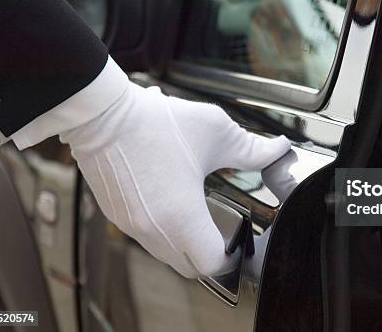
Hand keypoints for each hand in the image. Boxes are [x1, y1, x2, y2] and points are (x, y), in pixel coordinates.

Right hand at [60, 83, 290, 277]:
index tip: (239, 242)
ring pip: (165, 255)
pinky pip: (146, 238)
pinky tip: (171, 202)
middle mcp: (153, 230)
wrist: (102, 114)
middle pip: (189, 267)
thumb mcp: (216, 133)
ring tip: (199, 216)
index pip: (212, 264)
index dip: (231, 257)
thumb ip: (253, 149)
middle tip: (223, 233)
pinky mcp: (116, 216)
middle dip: (210, 255)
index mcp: (182, 216)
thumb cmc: (158, 123)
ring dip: (185, 244)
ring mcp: (131, 226)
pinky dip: (163, 232)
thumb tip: (279, 149)